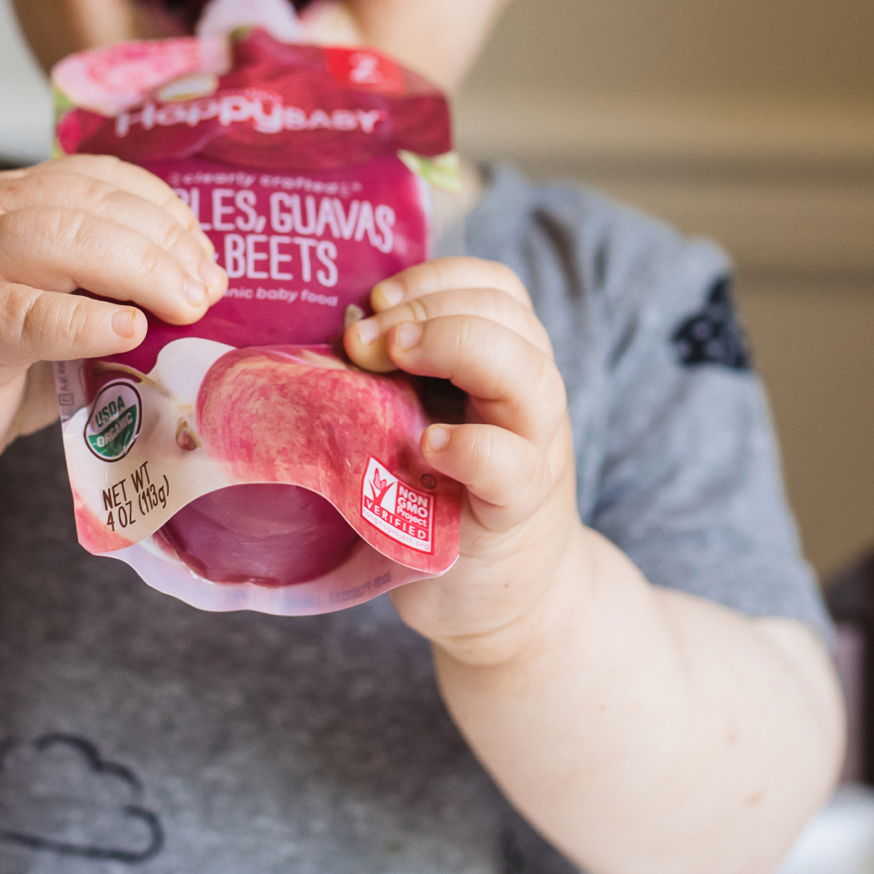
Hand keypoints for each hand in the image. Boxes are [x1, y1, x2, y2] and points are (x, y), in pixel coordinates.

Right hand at [0, 155, 225, 485]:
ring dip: (140, 271)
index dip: (165, 210)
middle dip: (163, 244)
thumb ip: (104, 291)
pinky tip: (128, 332)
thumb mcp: (48, 311)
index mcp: (11, 198)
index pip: (101, 179)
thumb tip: (202, 293)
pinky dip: (84, 321)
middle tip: (208, 291)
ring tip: (186, 308)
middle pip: (90, 205)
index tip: (208, 256)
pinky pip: (25, 314)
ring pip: (62, 241)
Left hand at [343, 257, 587, 666]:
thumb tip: (340, 326)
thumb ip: (391, 374)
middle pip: (509, 316)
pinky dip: (472, 446)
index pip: (496, 287)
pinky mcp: (517, 513)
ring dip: (456, 347)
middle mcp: (529, 398)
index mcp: (505, 362)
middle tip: (364, 339)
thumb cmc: (436, 495)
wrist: (490, 596)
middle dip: (429, 307)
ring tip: (393, 359)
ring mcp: (533, 453)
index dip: (437, 277)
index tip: (376, 298)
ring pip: (530, 375)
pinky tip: (428, 443)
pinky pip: (513, 467)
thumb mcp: (414, 417)